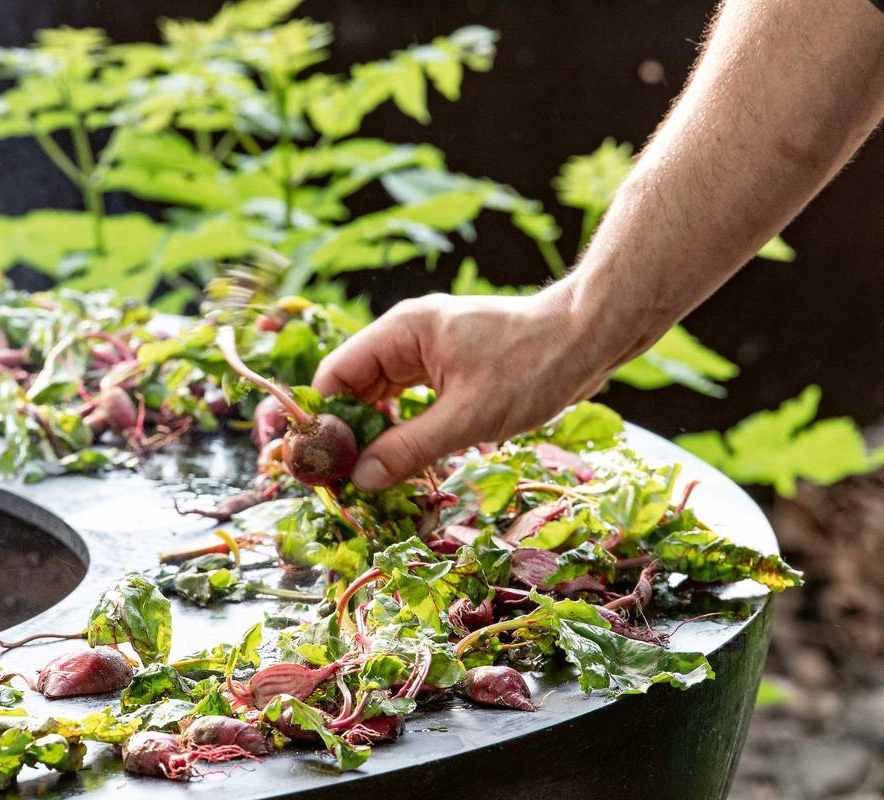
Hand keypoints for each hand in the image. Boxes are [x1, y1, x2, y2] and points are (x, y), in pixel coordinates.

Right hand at [312, 288, 612, 490]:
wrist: (588, 337)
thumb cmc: (531, 368)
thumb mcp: (468, 417)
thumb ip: (409, 449)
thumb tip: (360, 479)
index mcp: (401, 332)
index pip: (336, 374)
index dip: (323, 420)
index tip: (319, 464)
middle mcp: (404, 335)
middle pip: (353, 387)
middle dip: (346, 433)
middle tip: (342, 482)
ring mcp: (425, 349)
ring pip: (379, 396)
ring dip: (373, 433)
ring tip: (368, 478)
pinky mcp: (445, 365)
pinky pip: (406, 398)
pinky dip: (400, 427)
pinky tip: (402, 458)